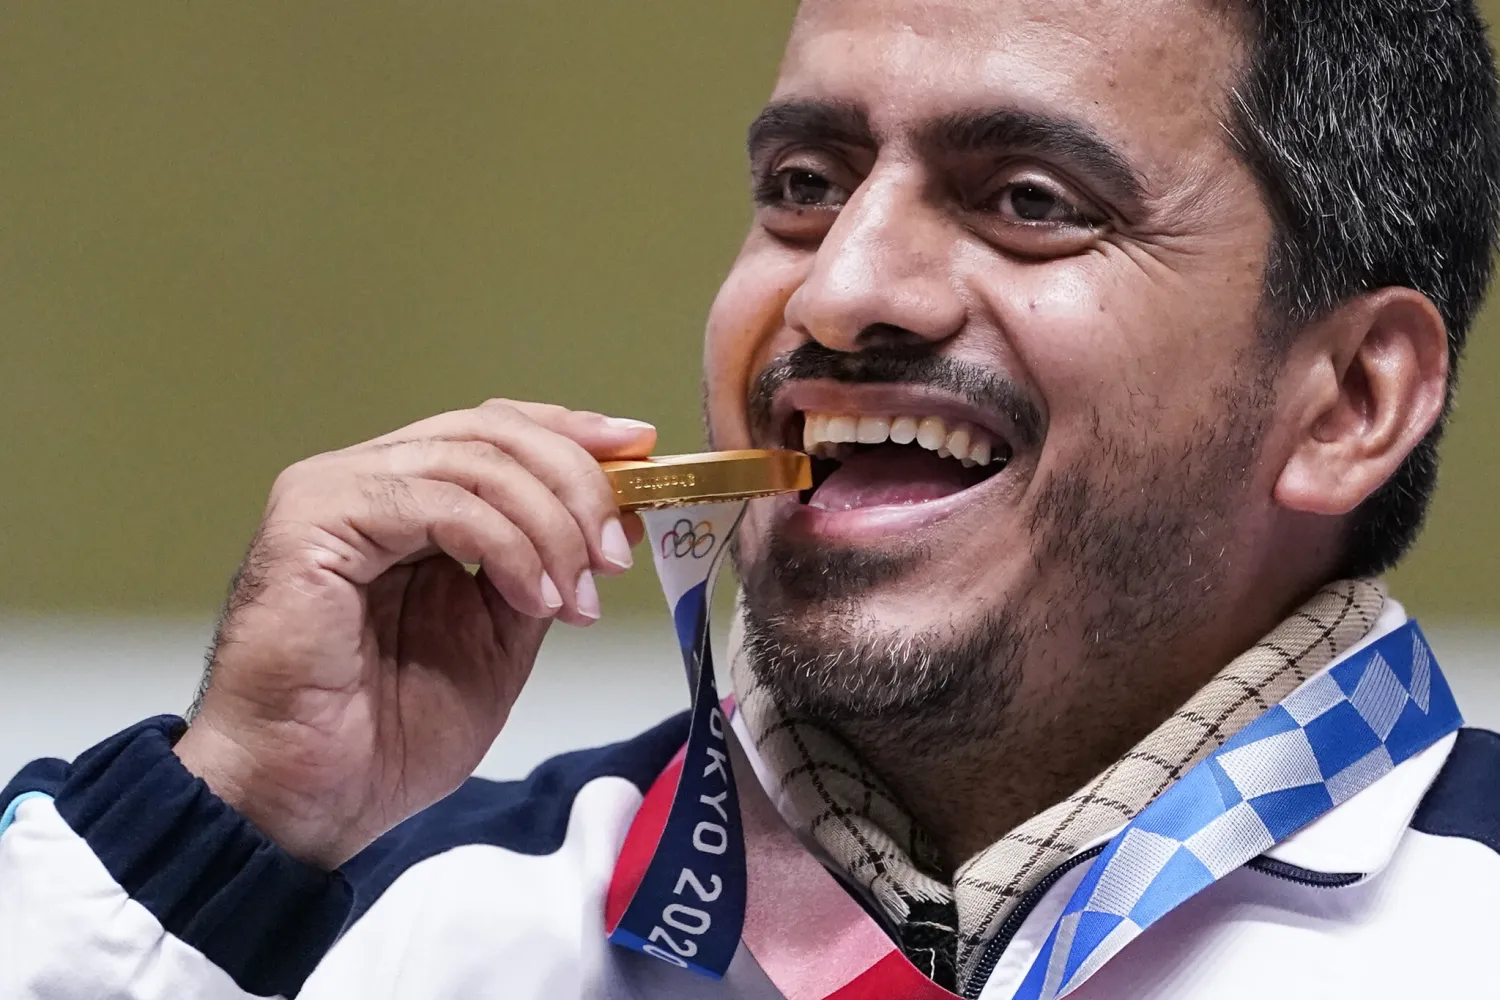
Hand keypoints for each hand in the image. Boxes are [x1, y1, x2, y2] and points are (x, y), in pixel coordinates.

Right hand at [173, 400, 654, 868]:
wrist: (309, 801)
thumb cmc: (385, 734)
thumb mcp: (499, 640)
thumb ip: (545, 569)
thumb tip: (619, 518)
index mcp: (404, 499)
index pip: (495, 431)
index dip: (572, 434)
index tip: (642, 452)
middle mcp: (365, 479)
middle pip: (492, 433)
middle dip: (576, 483)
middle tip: (616, 553)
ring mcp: (334, 492)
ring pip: (474, 460)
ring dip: (550, 524)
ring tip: (577, 598)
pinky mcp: (315, 521)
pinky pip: (439, 502)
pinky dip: (506, 544)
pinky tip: (536, 598)